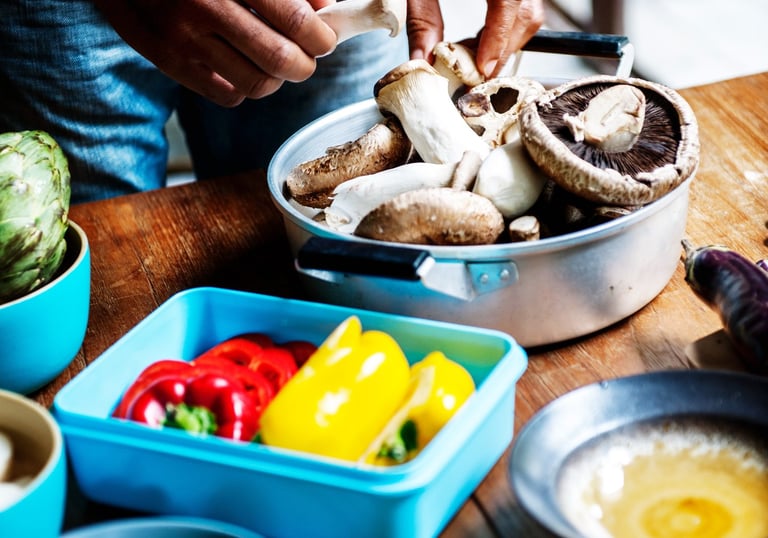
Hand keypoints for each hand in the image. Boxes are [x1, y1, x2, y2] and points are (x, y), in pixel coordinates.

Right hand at [94, 0, 337, 106]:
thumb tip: (323, 8)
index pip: (295, 22)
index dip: (321, 37)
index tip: (325, 38)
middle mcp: (205, 8)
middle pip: (280, 60)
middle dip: (304, 64)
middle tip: (307, 56)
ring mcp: (184, 40)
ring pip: (256, 84)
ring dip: (277, 79)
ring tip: (275, 61)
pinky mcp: (169, 62)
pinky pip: (227, 96)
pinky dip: (245, 89)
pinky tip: (242, 67)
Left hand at [404, 0, 543, 77]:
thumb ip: (422, 17)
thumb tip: (424, 61)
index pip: (507, 2)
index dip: (497, 39)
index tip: (483, 68)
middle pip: (526, 12)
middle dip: (503, 48)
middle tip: (476, 73)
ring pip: (531, 10)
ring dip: (507, 40)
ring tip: (476, 56)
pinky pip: (524, 3)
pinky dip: (507, 25)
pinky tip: (483, 37)